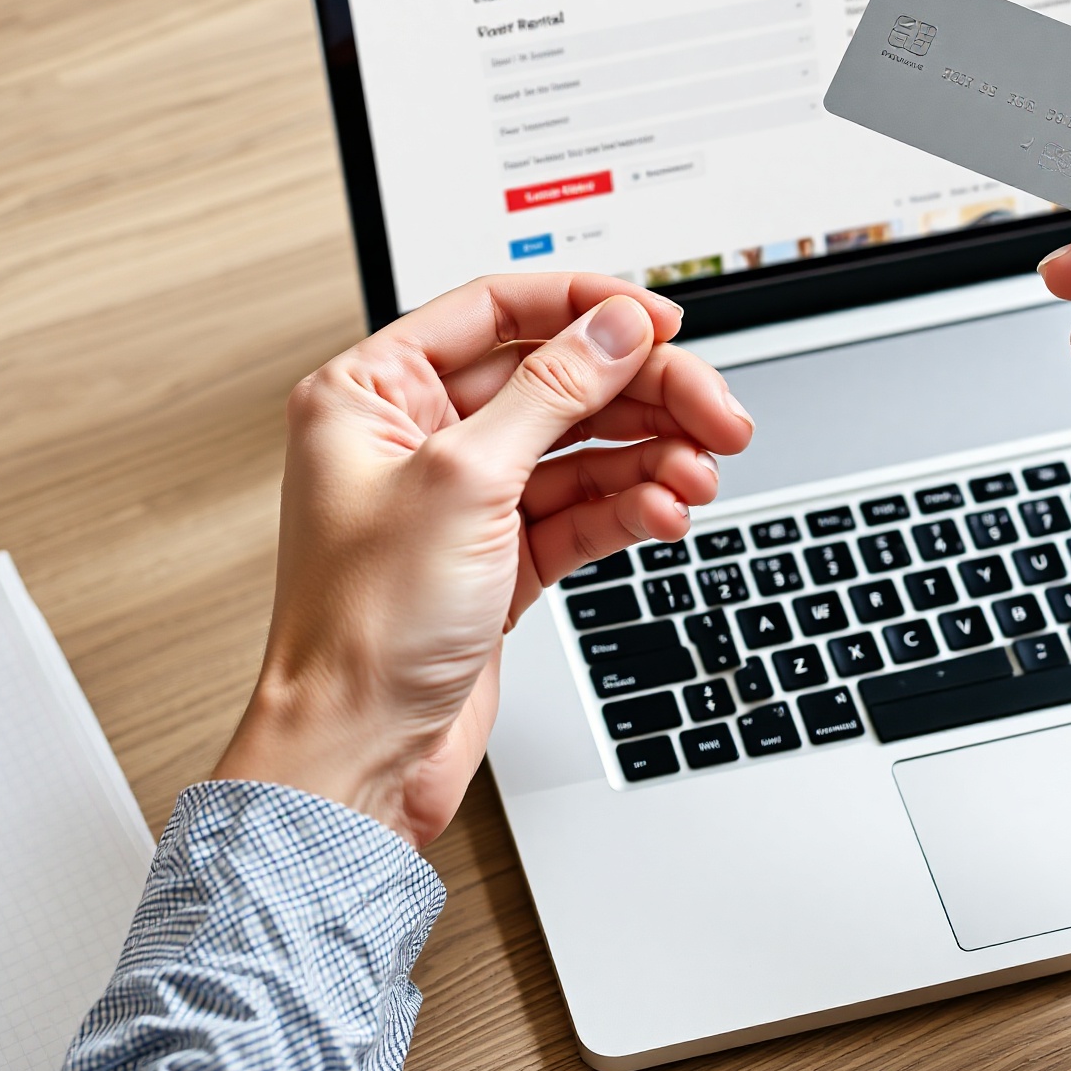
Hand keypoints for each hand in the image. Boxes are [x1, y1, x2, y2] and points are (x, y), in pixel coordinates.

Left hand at [213, 273, 751, 847]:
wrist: (356, 762)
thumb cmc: (360, 631)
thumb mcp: (464, 482)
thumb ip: (551, 391)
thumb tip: (614, 327)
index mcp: (374, 393)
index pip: (498, 310)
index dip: (588, 309)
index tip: (662, 322)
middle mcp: (418, 435)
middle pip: (559, 379)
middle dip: (644, 394)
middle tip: (714, 412)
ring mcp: (464, 497)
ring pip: (582, 444)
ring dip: (650, 454)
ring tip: (700, 472)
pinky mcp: (501, 554)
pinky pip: (584, 506)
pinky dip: (631, 505)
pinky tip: (667, 511)